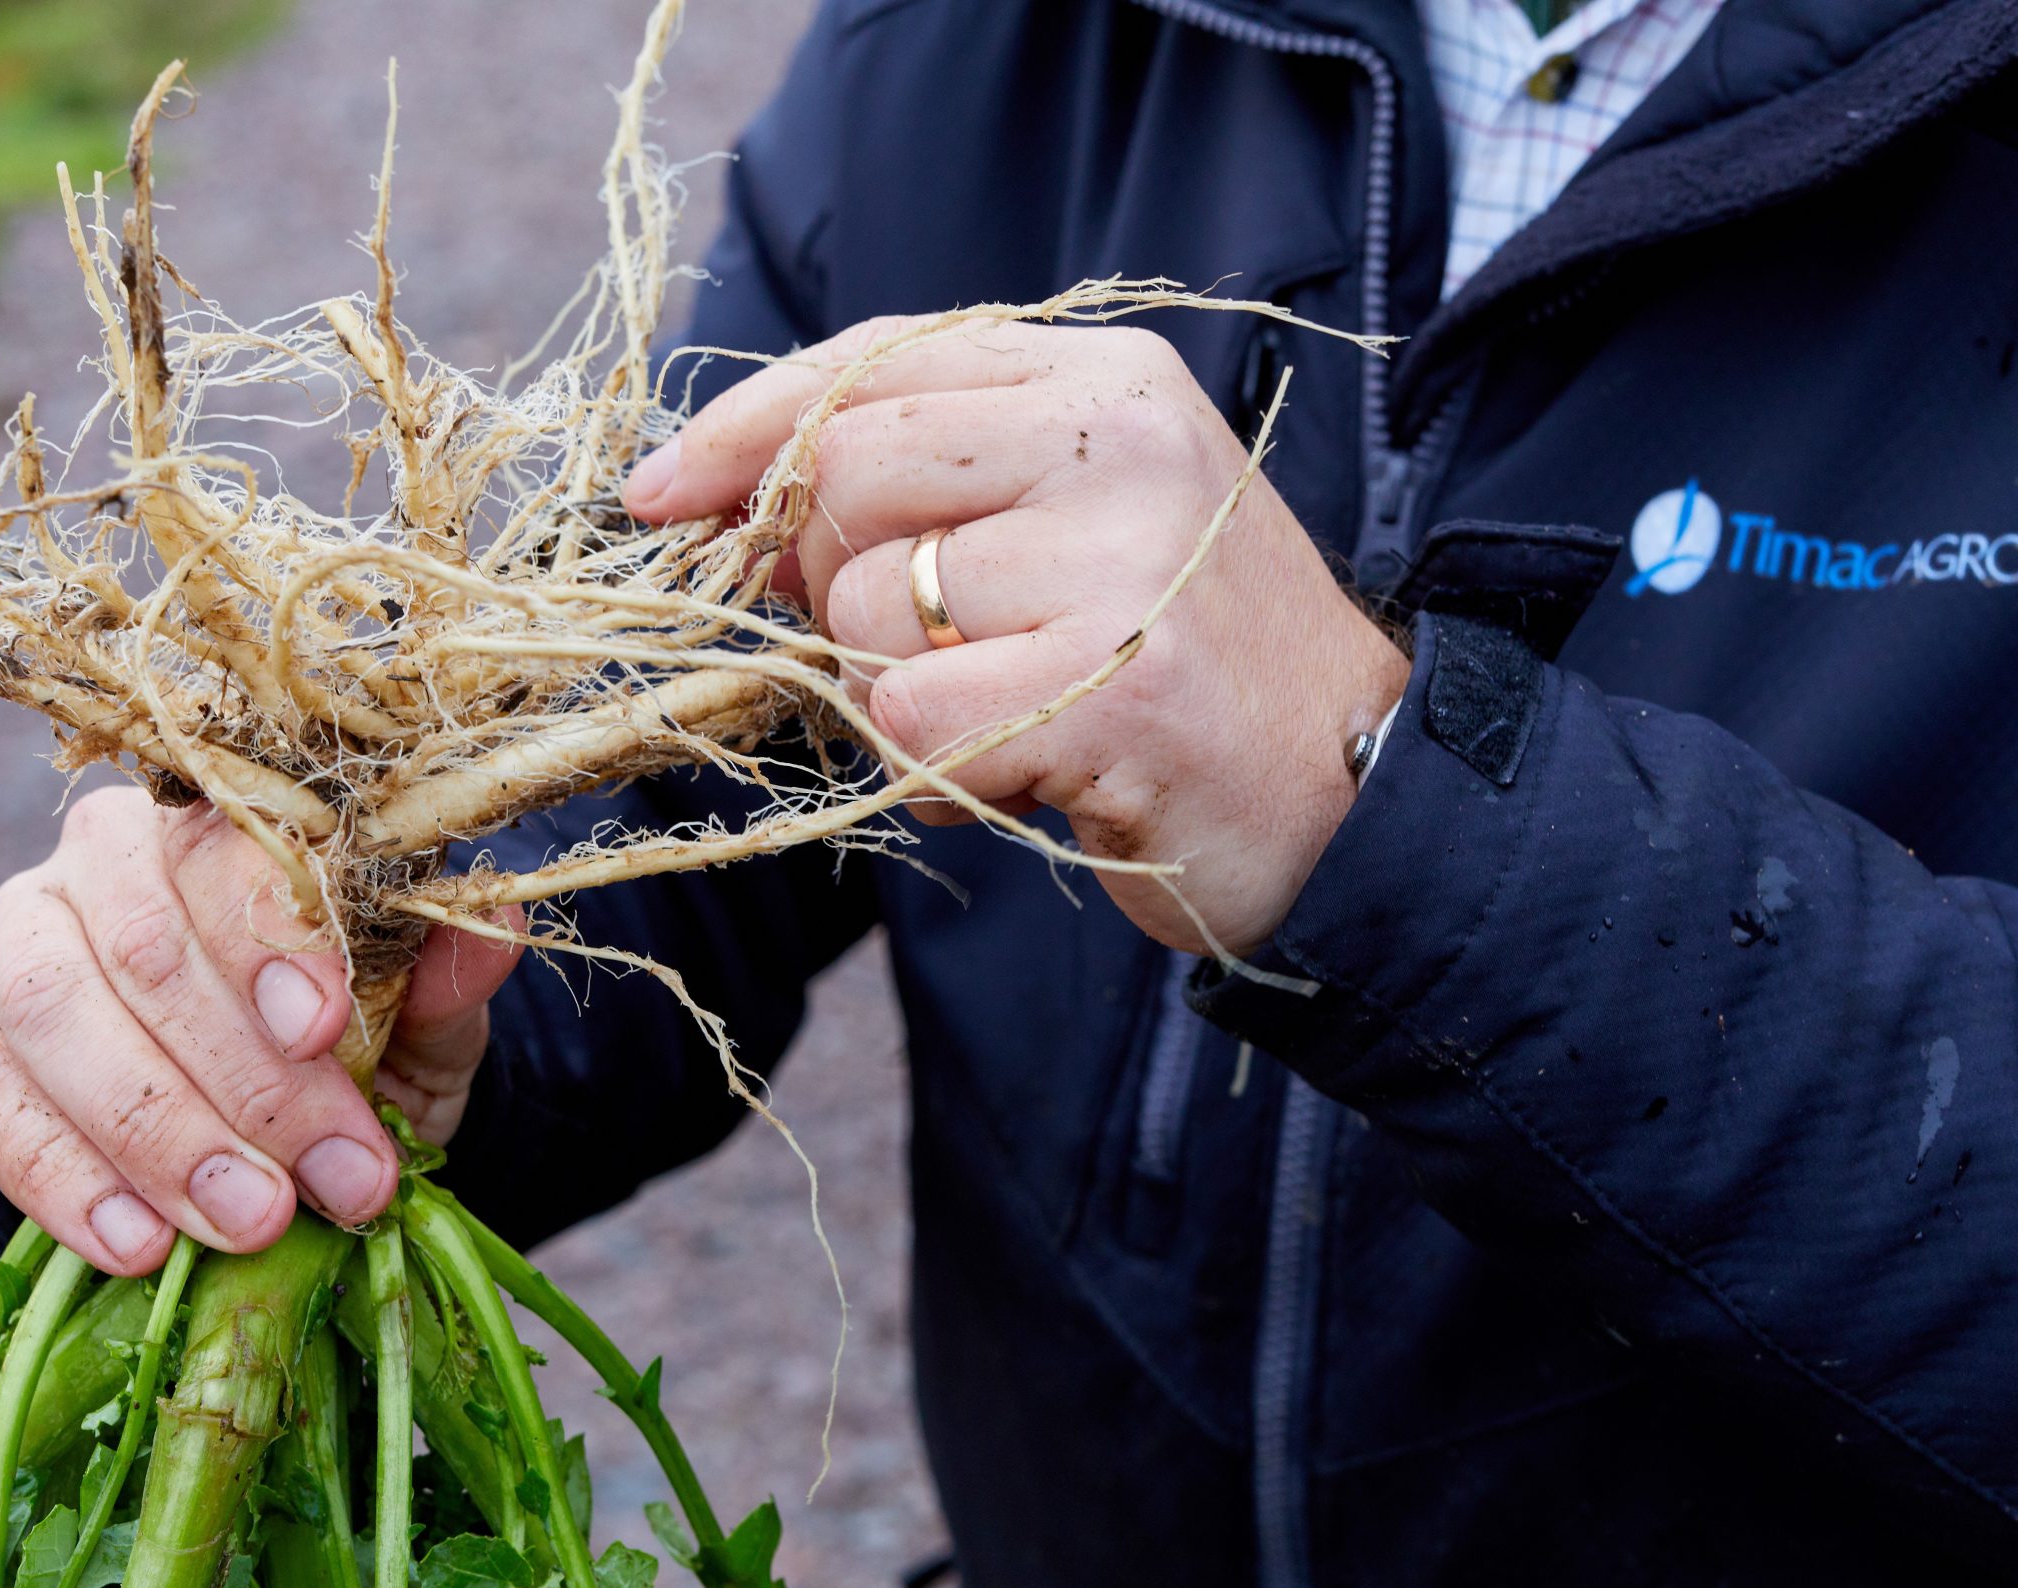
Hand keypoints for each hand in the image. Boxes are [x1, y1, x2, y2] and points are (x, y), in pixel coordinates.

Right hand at [0, 788, 520, 1274]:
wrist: (242, 1111)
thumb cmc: (339, 1044)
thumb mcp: (414, 1019)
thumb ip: (443, 979)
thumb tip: (497, 927)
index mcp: (226, 823)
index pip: (237, 855)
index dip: (277, 944)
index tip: (326, 1035)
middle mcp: (104, 855)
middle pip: (147, 947)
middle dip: (240, 1081)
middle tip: (317, 1186)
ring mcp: (14, 932)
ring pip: (56, 1014)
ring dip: (156, 1135)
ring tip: (243, 1226)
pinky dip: (60, 1178)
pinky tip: (137, 1246)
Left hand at [626, 319, 1410, 953]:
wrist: (1356, 797)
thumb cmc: (1184, 666)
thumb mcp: (1079, 527)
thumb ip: (939, 486)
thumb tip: (737, 503)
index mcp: (1108, 382)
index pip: (875, 360)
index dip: (748, 426)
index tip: (661, 493)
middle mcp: (1120, 442)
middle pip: (846, 475)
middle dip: (832, 583)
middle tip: (925, 651)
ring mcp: (1126, 557)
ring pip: (863, 605)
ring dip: (891, 691)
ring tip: (1005, 714)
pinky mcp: (1120, 682)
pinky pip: (910, 715)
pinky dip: (934, 765)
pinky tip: (1029, 768)